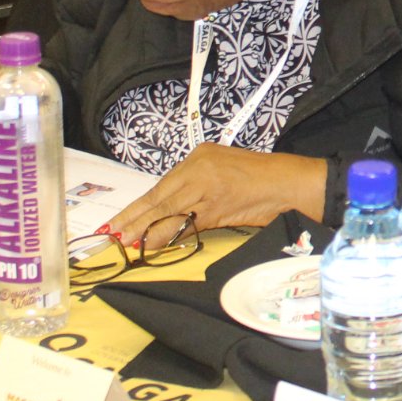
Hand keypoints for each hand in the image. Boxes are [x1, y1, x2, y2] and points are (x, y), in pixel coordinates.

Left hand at [105, 144, 326, 242]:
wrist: (290, 182)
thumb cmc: (261, 180)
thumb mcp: (223, 175)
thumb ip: (197, 190)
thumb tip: (169, 214)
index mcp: (200, 156)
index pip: (162, 185)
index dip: (139, 206)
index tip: (119, 220)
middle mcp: (199, 166)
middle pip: (159, 196)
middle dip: (134, 218)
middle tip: (111, 234)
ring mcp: (207, 184)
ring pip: (167, 210)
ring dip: (144, 230)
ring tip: (125, 242)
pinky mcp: (216, 204)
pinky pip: (184, 222)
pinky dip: (165, 235)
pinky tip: (151, 244)